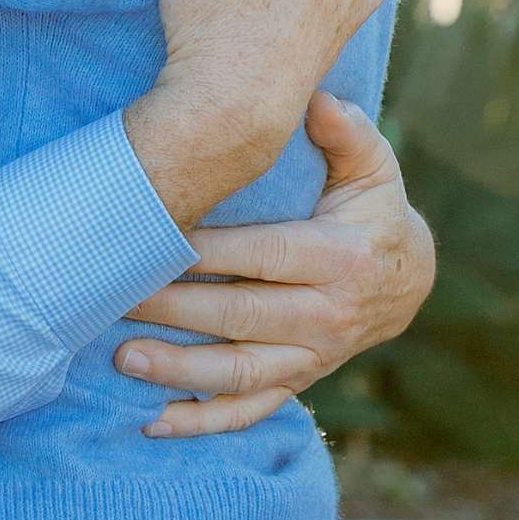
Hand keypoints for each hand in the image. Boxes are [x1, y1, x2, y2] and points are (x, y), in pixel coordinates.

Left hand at [115, 93, 435, 435]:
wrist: (409, 280)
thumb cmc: (373, 210)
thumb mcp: (374, 166)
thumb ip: (347, 131)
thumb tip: (320, 98)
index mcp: (340, 259)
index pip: (262, 254)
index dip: (205, 251)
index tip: (149, 239)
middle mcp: (327, 316)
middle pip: (238, 314)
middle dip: (171, 308)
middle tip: (109, 295)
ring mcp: (312, 357)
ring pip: (238, 371)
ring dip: (177, 369)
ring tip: (121, 357)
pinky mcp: (298, 383)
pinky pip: (249, 411)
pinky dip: (201, 421)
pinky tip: (152, 421)